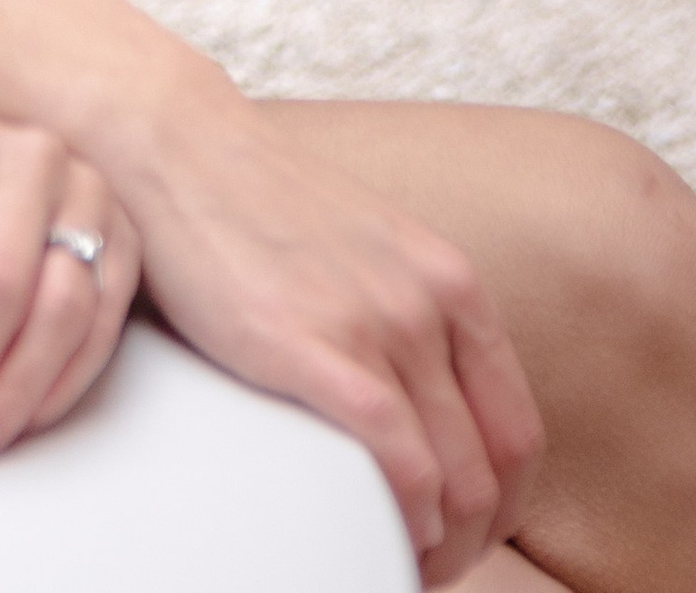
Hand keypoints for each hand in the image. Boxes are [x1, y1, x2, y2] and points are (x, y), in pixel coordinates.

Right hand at [112, 83, 542, 582]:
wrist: (177, 145)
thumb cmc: (254, 201)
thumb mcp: (366, 249)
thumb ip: (406, 315)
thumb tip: (422, 415)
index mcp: (450, 281)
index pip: (518, 434)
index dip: (501, 508)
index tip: (463, 538)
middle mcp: (429, 302)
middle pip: (493, 471)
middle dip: (468, 543)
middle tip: (424, 565)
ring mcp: (376, 323)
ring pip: (455, 481)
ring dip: (434, 547)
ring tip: (393, 563)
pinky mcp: (314, 346)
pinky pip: (399, 463)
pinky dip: (401, 520)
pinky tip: (374, 534)